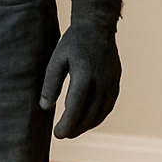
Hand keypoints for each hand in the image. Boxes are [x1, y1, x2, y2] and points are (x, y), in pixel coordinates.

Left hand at [39, 0, 122, 138]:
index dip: (67, 124)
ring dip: (87, 125)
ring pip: (100, 113)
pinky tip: (87, 120)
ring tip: (73, 131)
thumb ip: (51, 83)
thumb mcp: (57, 60)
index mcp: (84, 74)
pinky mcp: (116, 83)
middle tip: (63, 134)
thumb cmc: (73, 43)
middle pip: (89, 114)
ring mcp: (112, 82)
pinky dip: (97, 117)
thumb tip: (45, 107)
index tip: (58, 134)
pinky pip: (108, 106)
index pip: (76, 106)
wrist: (97, 27)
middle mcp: (101, 80)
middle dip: (76, 128)